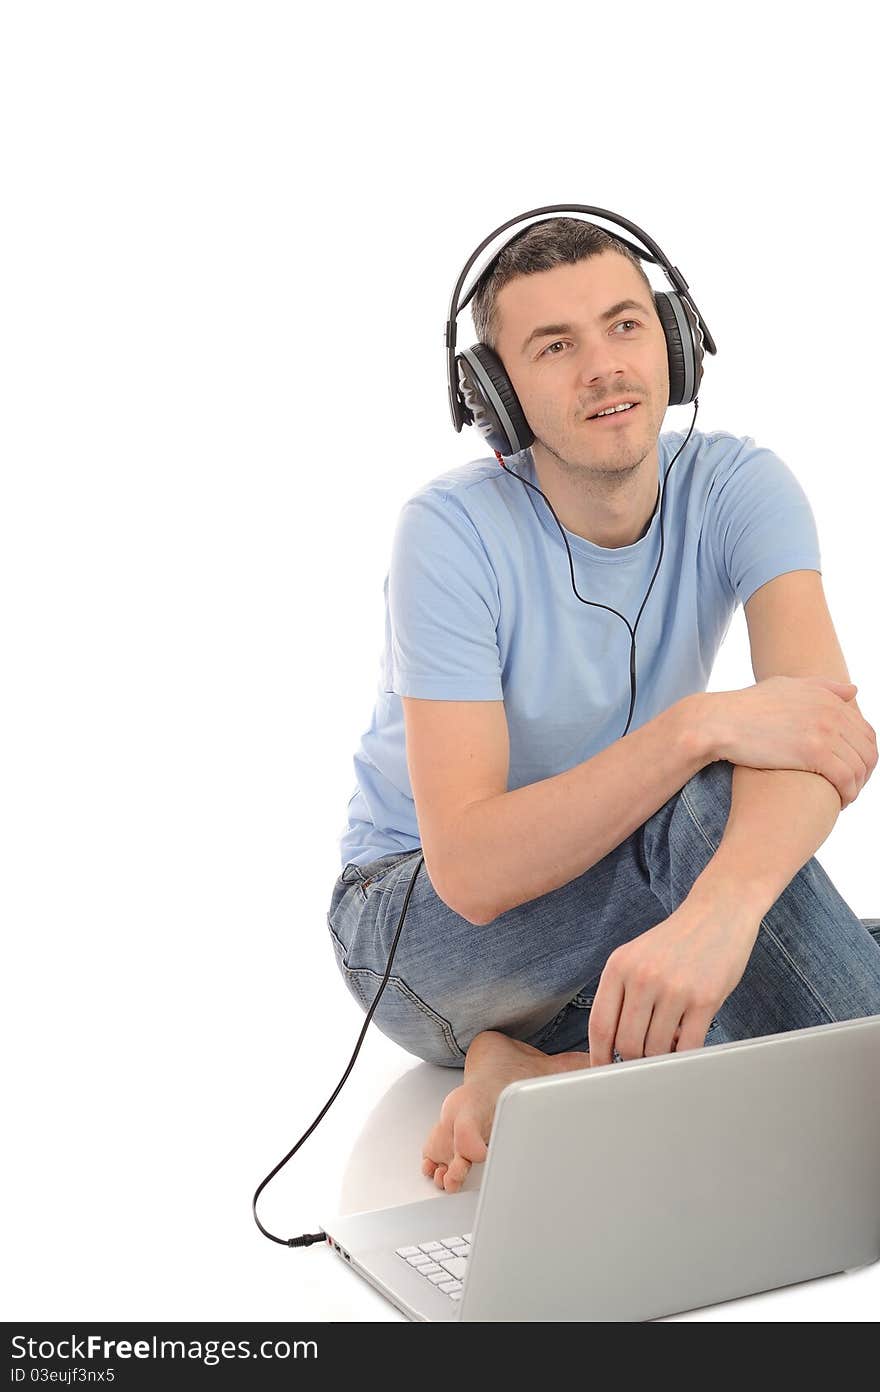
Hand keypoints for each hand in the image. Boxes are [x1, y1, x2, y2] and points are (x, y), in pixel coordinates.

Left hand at [587, 900, 758, 1066]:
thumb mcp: (637, 956)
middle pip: (627, 1044)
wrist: (718, 911)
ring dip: (661, 1057)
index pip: (600, 1025)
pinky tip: (685, 1047)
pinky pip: (687, 1046)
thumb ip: (623, 993)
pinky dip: (684, 1055)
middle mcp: (642, 977)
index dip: (599, 1056)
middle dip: (633, 1060)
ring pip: (656, 1049)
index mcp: (619, 966)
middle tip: (643, 1061)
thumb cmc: (677, 940)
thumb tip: (615, 1044)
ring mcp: (674, 989)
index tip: (602, 1071)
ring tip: (668, 1046)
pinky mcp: (704, 999)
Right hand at [710, 676, 877, 809]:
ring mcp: (824, 731)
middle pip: (868, 750)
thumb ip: (822, 687)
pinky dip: (848, 794)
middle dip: (864, 774)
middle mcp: (831, 711)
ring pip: (859, 767)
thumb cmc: (745, 707)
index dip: (863, 756)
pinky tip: (838, 803)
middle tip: (849, 789)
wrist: (718, 722)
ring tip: (843, 798)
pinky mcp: (814, 752)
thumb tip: (853, 690)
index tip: (851, 771)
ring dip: (857, 787)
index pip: (866, 732)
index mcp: (827, 697)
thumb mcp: (785, 687)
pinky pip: (846, 778)